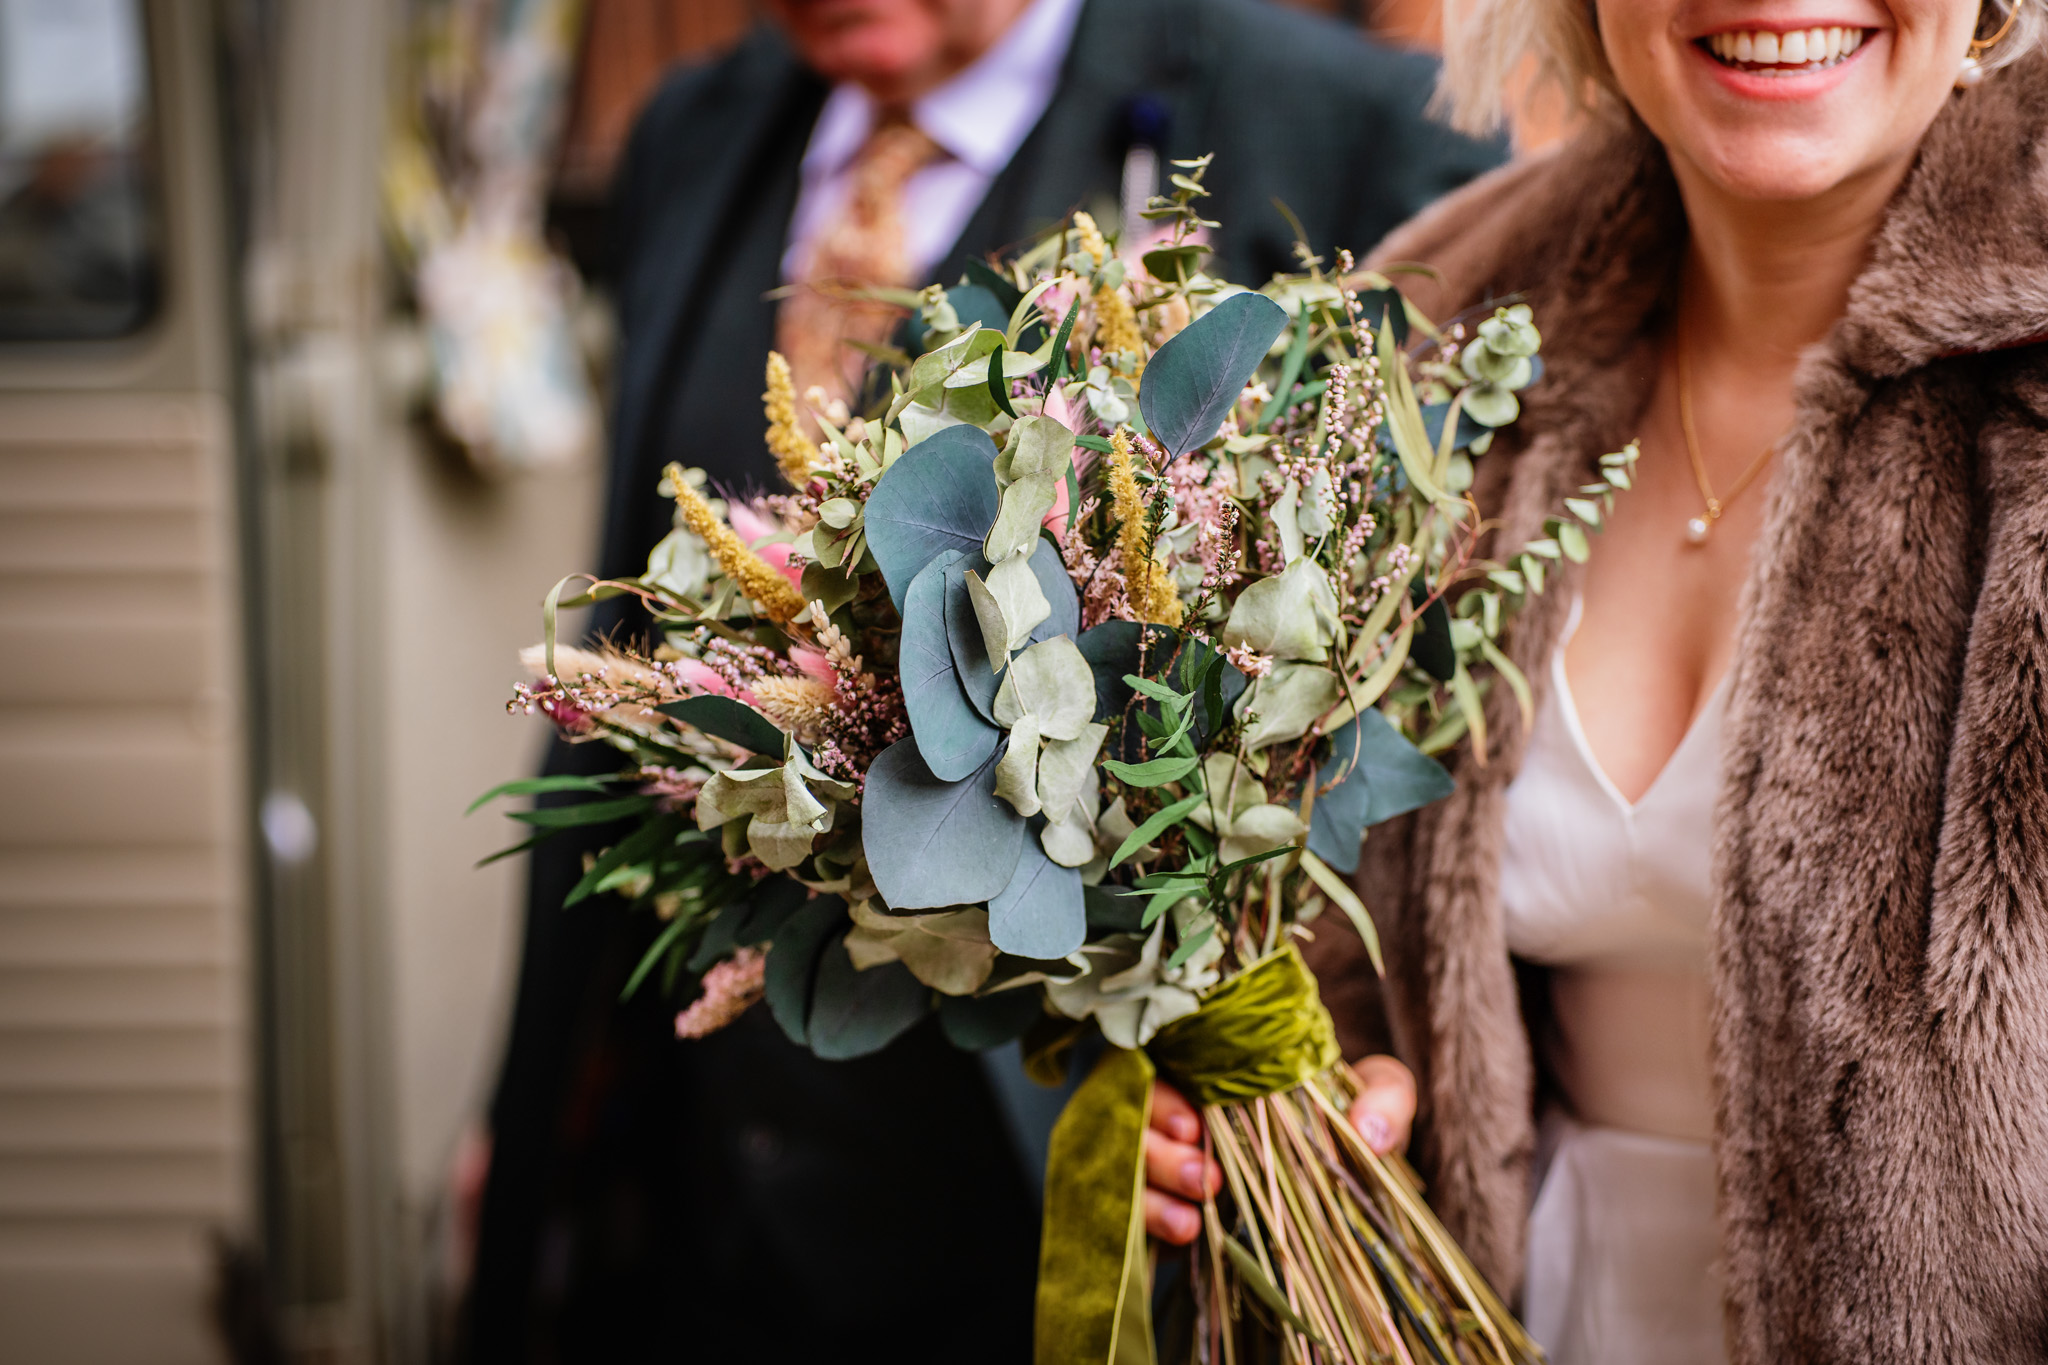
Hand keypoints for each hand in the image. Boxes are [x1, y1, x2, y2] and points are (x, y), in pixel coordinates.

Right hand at [1141, 1056, 1416, 1245]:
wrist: (1348, 1166)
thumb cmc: (1354, 1112)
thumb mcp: (1381, 1093)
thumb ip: (1387, 1096)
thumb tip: (1369, 1133)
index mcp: (1213, 1066)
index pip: (1160, 1069)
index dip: (1163, 1099)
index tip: (1193, 1125)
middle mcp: (1178, 1107)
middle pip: (1133, 1121)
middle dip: (1159, 1153)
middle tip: (1208, 1178)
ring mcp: (1167, 1158)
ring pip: (1125, 1167)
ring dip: (1152, 1193)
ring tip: (1194, 1219)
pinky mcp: (1166, 1203)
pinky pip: (1133, 1210)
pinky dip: (1153, 1222)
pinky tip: (1186, 1234)